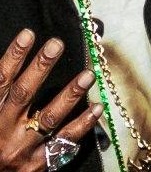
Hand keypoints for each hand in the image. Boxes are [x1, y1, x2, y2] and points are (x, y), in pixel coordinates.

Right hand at [0, 29, 101, 170]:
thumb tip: (11, 67)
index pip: (1, 82)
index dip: (13, 57)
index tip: (28, 35)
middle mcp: (3, 132)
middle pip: (23, 94)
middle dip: (39, 68)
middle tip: (56, 44)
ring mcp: (22, 149)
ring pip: (49, 118)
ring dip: (70, 94)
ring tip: (88, 74)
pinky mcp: (38, 164)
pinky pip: (64, 141)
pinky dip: (83, 123)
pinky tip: (97, 107)